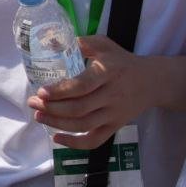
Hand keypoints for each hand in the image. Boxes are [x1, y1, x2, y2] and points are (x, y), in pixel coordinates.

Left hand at [27, 35, 159, 148]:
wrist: (153, 82)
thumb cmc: (121, 61)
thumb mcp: (104, 45)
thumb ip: (81, 42)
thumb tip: (51, 42)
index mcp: (107, 72)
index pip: (82, 86)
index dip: (60, 91)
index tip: (41, 92)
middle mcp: (111, 95)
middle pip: (78, 109)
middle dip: (51, 108)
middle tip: (32, 103)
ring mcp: (113, 113)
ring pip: (83, 125)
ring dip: (57, 123)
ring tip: (38, 116)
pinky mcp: (115, 126)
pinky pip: (95, 140)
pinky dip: (75, 144)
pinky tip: (57, 138)